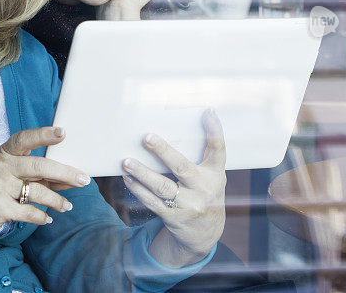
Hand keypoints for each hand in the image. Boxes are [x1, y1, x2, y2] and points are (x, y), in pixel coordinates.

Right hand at [0, 126, 90, 241]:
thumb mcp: (12, 173)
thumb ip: (38, 173)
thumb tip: (70, 177)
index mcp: (4, 152)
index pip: (25, 139)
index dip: (44, 135)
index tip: (63, 132)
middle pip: (39, 167)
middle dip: (65, 173)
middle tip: (83, 179)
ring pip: (37, 192)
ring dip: (57, 200)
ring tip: (67, 205)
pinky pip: (29, 213)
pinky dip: (42, 217)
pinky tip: (48, 218)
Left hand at [122, 109, 225, 266]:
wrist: (205, 234)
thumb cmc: (204, 192)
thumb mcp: (210, 175)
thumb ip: (203, 155)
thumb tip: (194, 118)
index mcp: (215, 174)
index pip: (218, 150)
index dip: (215, 130)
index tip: (207, 111)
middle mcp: (204, 189)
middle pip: (182, 168)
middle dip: (163, 152)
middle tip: (147, 137)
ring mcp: (189, 205)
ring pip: (163, 187)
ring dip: (143, 173)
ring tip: (127, 162)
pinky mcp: (174, 218)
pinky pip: (153, 202)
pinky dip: (138, 190)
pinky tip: (128, 178)